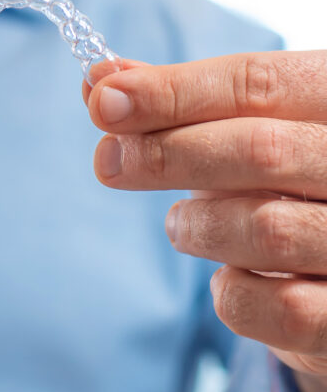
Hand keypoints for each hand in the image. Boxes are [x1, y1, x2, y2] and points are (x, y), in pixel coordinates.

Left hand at [84, 52, 326, 391]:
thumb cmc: (290, 182)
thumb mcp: (249, 128)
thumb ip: (181, 104)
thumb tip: (101, 82)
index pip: (260, 82)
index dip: (172, 91)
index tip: (103, 101)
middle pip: (263, 149)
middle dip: (167, 153)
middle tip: (110, 163)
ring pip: (267, 230)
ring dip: (197, 226)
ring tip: (183, 224)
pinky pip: (278, 308)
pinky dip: (233, 293)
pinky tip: (230, 277)